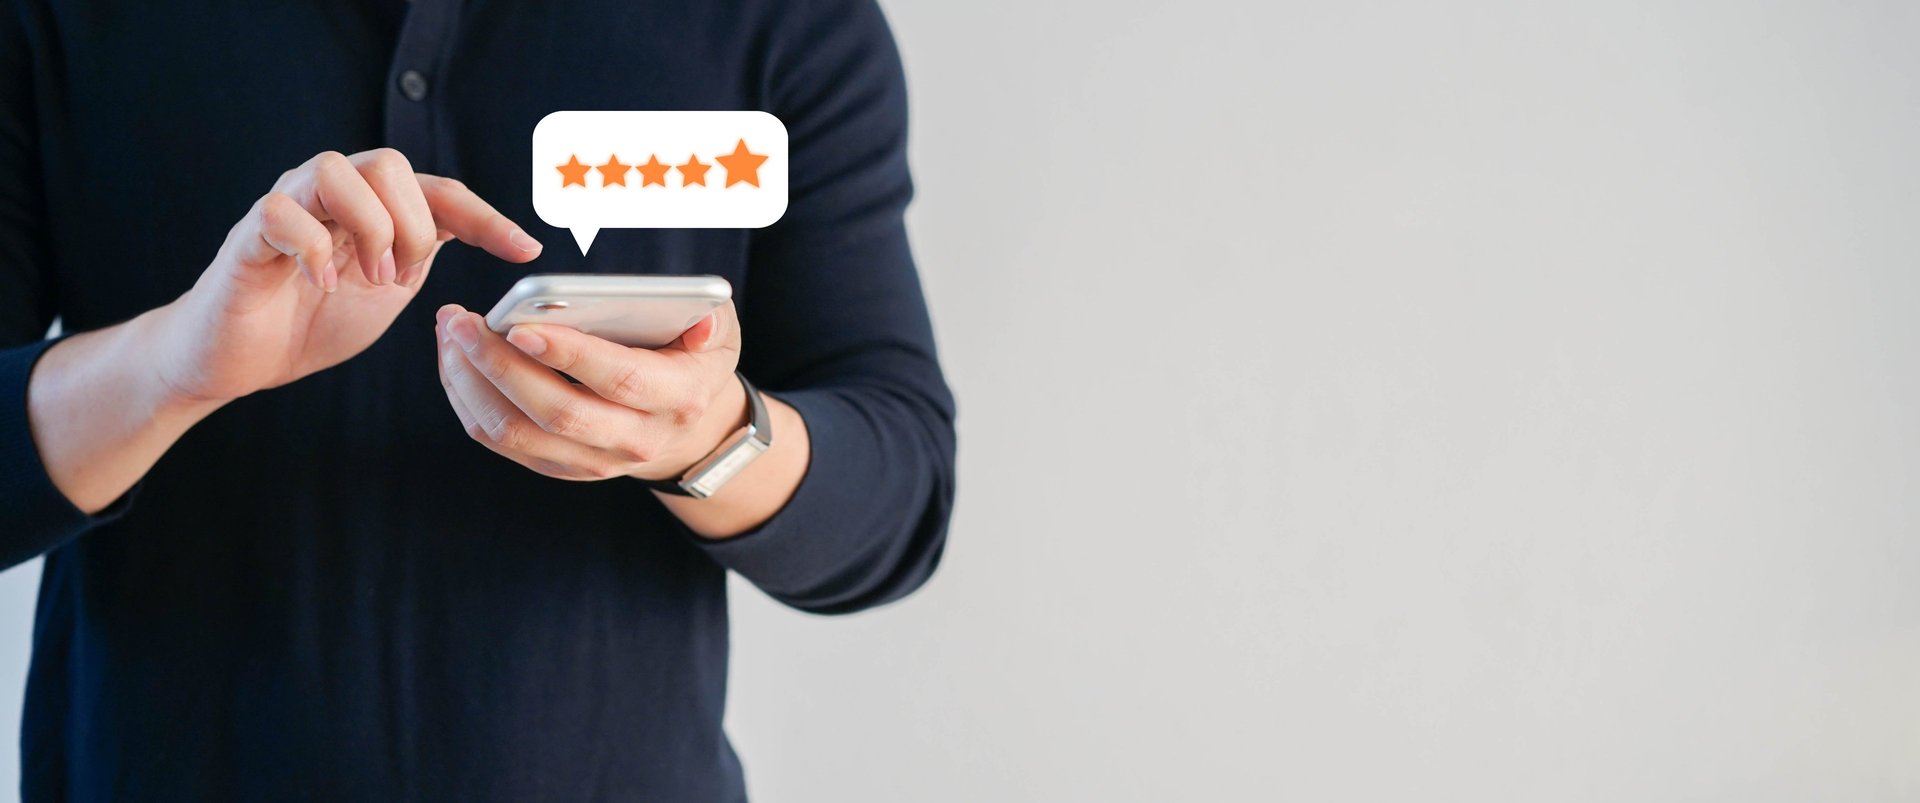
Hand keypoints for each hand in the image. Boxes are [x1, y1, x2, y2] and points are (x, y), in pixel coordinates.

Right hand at [151, 149, 540, 402]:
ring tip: (367, 280)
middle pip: (390, 164)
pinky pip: (282, 211)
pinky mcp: (248, 236)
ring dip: (368, 229)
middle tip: (401, 279)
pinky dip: (315, 249)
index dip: (487, 218)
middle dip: (413, 226)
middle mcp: (329, 194)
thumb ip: (422, 258)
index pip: (439, 191)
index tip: (526, 250)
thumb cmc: (311, 320)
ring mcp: (286, 207)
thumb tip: (486, 240)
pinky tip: (324, 284)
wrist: (238, 360)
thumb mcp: (388, 290)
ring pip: (338, 170)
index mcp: (371, 207)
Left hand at [433, 301, 747, 482]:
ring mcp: (595, 460)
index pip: (620, 379)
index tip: (521, 326)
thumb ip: (709, 317)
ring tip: (450, 334)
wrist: (687, 426)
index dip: (570, 354)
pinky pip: (502, 441)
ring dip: (472, 384)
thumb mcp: (717, 332)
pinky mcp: (561, 467)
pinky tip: (456, 360)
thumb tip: (699, 321)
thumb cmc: (692, 358)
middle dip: (501, 365)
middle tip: (461, 321)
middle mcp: (635, 439)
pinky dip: (469, 401)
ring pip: (518, 433)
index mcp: (677, 398)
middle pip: (558, 412)